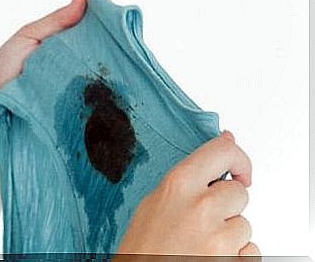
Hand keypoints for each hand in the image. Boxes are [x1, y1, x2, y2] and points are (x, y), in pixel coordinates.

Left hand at [0, 0, 110, 254]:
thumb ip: (51, 23)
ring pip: (110, 79)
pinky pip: (110, 107)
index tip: (112, 0)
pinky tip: (129, 88)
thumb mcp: (20, 45)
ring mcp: (83, 99)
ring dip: (121, 70)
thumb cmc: (0, 87)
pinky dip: (119, 98)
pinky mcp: (90, 124)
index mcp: (59, 54)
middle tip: (128, 28)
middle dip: (116, 40)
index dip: (101, 17)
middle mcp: (74, 75)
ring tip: (131, 54)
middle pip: (103, 52)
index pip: (87, 31)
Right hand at [115, 130, 259, 256]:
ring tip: (199, 243)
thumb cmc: (141, 248)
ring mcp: (219, 237)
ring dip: (229, 234)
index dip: (238, 160)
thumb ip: (190, 175)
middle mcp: (202, 207)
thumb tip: (225, 142)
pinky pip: (250, 251)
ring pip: (244, 225)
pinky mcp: (232, 261)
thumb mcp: (154, 202)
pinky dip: (236, 255)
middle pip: (239, 193)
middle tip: (201, 220)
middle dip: (226, 206)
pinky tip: (209, 256)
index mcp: (179, 184)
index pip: (224, 151)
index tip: (238, 172)